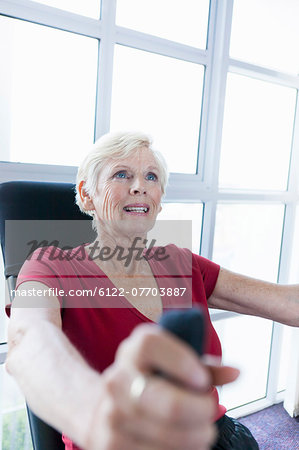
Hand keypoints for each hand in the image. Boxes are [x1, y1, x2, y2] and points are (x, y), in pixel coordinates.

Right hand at [86, 323, 238, 449]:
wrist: (104, 406)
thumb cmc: (151, 381)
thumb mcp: (172, 364)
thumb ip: (204, 367)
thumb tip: (235, 372)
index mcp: (133, 350)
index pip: (151, 346)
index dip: (181, 361)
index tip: (202, 380)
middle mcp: (117, 379)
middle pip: (169, 404)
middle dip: (201, 414)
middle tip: (210, 413)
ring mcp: (111, 414)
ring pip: (169, 437)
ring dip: (196, 439)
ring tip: (200, 433)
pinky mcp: (111, 446)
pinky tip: (182, 444)